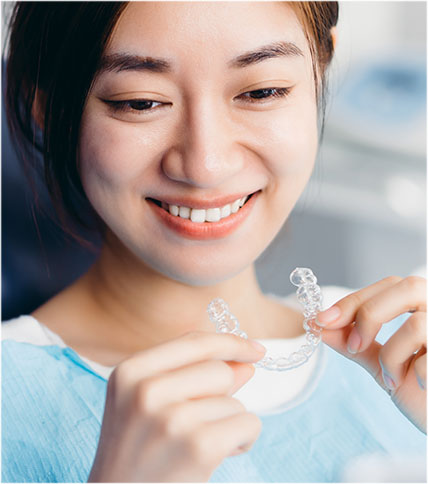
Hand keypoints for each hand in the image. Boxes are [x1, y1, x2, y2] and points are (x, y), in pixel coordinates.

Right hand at [87, 331, 265, 481]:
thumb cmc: (137, 453)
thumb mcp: (148, 404)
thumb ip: (194, 376)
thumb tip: (246, 362)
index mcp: (130, 372)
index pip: (195, 341)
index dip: (231, 343)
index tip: (256, 349)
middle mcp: (146, 390)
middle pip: (220, 371)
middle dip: (224, 397)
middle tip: (198, 423)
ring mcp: (172, 418)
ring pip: (235, 401)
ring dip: (228, 424)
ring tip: (196, 446)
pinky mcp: (199, 447)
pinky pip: (248, 424)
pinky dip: (243, 440)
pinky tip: (216, 456)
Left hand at [317, 276, 425, 432]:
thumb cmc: (420, 392)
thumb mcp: (381, 363)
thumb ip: (353, 343)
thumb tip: (319, 325)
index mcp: (425, 307)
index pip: (390, 285)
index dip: (354, 300)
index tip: (322, 320)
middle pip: (408, 288)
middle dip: (370, 314)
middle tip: (353, 345)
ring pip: (417, 325)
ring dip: (392, 356)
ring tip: (392, 377)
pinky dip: (412, 374)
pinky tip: (418, 387)